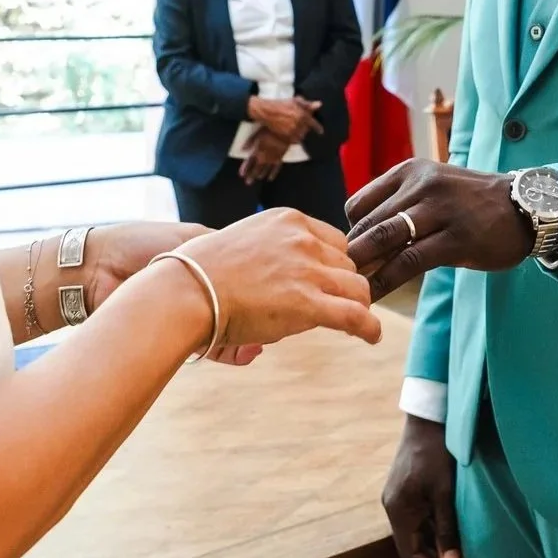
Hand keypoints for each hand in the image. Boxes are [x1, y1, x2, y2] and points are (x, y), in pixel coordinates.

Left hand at [84, 222, 264, 365]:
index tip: (284, 286)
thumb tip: (262, 255)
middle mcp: (202, 290)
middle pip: (246, 306)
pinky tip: (247, 352)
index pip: (250, 275)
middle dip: (264, 315)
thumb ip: (222, 248)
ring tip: (263, 340)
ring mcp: (191, 314)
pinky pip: (212, 347)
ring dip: (250, 336)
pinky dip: (231, 352)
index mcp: (207, 261)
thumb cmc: (140, 243)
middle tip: (281, 319)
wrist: (96, 268)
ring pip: (231, 328)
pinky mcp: (178, 336)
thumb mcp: (189, 239)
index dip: (268, 282)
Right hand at [168, 208, 382, 351]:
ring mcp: (307, 270)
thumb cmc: (199, 271)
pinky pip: (356, 316)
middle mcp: (303, 240)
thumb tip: (277, 278)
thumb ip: (269, 250)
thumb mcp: (242, 240)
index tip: (332, 280)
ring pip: (358, 288)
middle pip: (348, 263)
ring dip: (358, 306)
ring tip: (358, 322)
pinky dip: (369, 328)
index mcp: (287, 220)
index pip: (334, 240)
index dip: (335, 263)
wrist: (186, 290)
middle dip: (345, 285)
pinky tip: (371, 337)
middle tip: (340, 304)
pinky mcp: (308, 304)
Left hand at [238, 128, 289, 183]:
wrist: (285, 130)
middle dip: (251, 175)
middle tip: (248, 182)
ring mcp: (272, 159)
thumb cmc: (271, 128)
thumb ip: (250, 141)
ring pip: (265, 170)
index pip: (249, 161)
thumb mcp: (257, 132)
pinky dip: (272, 174)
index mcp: (257, 150)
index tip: (241, 175)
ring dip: (260, 175)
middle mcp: (264, 157)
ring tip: (257, 178)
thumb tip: (243, 149)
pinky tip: (270, 178)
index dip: (245, 168)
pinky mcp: (280, 158)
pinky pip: (276, 169)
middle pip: (256, 168)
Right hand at [247, 95, 322, 144]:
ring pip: (300, 136)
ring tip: (295, 130)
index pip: (313, 123)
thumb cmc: (280, 104)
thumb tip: (319, 104)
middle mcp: (298, 124)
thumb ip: (307, 104)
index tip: (321, 132)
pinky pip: (293, 140)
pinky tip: (290, 134)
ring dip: (300, 134)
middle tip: (301, 126)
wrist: (266, 111)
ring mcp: (291, 131)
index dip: (318, 128)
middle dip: (305, 129)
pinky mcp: (285, 136)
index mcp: (302, 115)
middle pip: (306, 130)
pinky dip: (293, 138)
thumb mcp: (295, 101)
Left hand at [344, 159, 529, 298]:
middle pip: (369, 222)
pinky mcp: (456, 238)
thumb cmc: (471, 204)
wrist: (524, 207)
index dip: (348, 233)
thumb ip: (399, 206)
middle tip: (338, 280)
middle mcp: (421, 185)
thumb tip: (360, 239)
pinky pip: (409, 261)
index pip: (358, 203)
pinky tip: (374, 297)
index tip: (347, 257)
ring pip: (385, 238)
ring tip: (350, 289)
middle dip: (351, 254)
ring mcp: (440, 210)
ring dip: (363, 267)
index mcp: (409, 172)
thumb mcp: (432, 189)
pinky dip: (386, 281)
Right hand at [383, 415, 462, 557]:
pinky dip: (431, 532)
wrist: (428, 418)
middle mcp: (392, 506)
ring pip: (414, 532)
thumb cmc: (437, 453)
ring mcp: (397, 497)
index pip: (410, 553)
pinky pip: (416, 519)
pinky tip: (447, 538)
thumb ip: (446, 529)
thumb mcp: (445, 493)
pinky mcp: (404, 489)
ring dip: (432, 549)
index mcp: (399, 509)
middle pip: (411, 545)